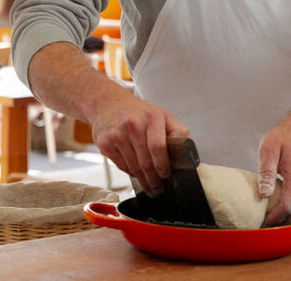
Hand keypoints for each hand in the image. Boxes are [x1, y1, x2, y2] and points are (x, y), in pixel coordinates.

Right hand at [91, 82, 188, 196]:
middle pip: (146, 162)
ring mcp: (117, 135)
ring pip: (134, 168)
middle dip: (154, 180)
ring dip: (143, 180)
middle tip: (158, 188)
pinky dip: (130, 172)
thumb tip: (185, 151)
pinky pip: (121, 167)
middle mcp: (134, 125)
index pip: (159, 148)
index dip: (163, 166)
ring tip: (149, 185)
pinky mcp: (105, 143)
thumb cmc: (138, 111)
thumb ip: (176, 132)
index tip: (166, 175)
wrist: (108, 102)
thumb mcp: (161, 114)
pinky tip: (135, 171)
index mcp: (152, 117)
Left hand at [257, 115, 290, 226]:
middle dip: (280, 223)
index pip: (287, 208)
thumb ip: (266, 172)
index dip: (274, 219)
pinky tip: (281, 209)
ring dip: (288, 219)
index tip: (261, 222)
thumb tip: (263, 195)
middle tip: (264, 225)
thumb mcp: (269, 149)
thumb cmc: (286, 137)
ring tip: (271, 219)